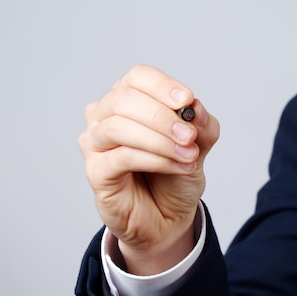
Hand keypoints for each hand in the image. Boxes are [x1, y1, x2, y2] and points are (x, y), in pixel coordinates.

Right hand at [79, 65, 219, 274]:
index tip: (188, 100)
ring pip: (118, 127)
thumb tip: (196, 108)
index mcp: (126, 99)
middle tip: (190, 135)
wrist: (167, 217)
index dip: (162, 86)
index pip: (137, 77)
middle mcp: (103, 116)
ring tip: (189, 155)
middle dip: (162, 116)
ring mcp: (94, 144)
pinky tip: (178, 167)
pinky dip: (155, 160)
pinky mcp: (95, 172)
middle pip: (124, 99)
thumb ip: (201, 126)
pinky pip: (121, 157)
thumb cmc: (174, 175)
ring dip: (159, 140)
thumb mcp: (199, 146)